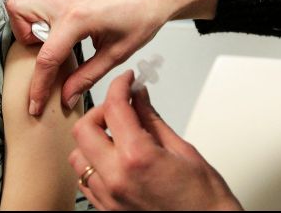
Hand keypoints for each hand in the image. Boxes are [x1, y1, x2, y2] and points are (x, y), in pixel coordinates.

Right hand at [6, 0, 218, 114]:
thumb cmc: (142, 19)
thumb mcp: (116, 55)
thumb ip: (87, 77)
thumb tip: (66, 96)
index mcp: (77, 19)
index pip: (46, 58)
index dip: (38, 87)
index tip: (35, 104)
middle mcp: (65, 1)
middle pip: (18, 13)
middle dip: (23, 37)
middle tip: (43, 50)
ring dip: (25, 17)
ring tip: (45, 33)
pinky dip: (34, 0)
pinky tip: (49, 16)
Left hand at [68, 71, 242, 210]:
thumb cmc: (203, 199)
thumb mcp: (182, 149)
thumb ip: (152, 119)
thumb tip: (139, 97)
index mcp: (136, 158)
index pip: (114, 107)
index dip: (119, 86)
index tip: (126, 81)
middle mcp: (115, 179)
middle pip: (84, 129)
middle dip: (101, 111)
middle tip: (120, 108)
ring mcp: (108, 198)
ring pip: (77, 156)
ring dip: (92, 140)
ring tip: (116, 136)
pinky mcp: (106, 210)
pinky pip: (84, 181)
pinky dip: (92, 164)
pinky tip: (112, 159)